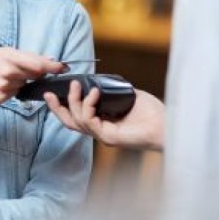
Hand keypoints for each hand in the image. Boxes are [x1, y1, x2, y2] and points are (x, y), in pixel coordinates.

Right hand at [0, 47, 66, 104]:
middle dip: (33, 73)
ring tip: (3, 76)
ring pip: (23, 85)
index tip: (64, 67)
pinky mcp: (1, 99)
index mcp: (10, 58)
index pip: (38, 64)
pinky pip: (14, 94)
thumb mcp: (4, 52)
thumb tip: (51, 59)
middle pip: (33, 75)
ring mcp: (4, 87)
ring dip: (20, 81)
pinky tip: (0, 85)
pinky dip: (11, 90)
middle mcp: (8, 73)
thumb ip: (28, 56)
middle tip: (19, 69)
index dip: (53, 67)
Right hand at [44, 81, 164, 151]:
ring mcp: (104, 136)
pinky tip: (94, 93)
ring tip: (76, 85)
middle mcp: (101, 131)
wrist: (169, 124)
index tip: (54, 93)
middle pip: (70, 123)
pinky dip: (89, 105)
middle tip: (48, 94)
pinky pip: (90, 121)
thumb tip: (96, 81)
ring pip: (77, 121)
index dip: (63, 107)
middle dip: (57, 108)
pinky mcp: (109, 138)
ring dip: (74, 101)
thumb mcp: (126, 95)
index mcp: (103, 123)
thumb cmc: (153, 113)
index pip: (77, 117)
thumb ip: (110, 91)